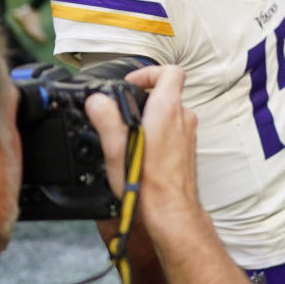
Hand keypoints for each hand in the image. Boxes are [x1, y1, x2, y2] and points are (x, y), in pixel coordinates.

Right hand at [86, 65, 199, 217]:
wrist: (171, 211)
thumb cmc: (148, 185)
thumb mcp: (117, 149)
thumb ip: (106, 120)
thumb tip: (97, 101)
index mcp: (168, 110)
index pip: (170, 72)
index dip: (149, 72)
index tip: (130, 83)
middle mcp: (183, 118)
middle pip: (167, 92)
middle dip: (143, 97)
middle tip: (123, 111)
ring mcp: (188, 133)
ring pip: (170, 112)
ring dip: (149, 117)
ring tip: (128, 134)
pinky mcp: (187, 148)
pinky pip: (172, 130)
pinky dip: (157, 132)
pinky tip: (140, 150)